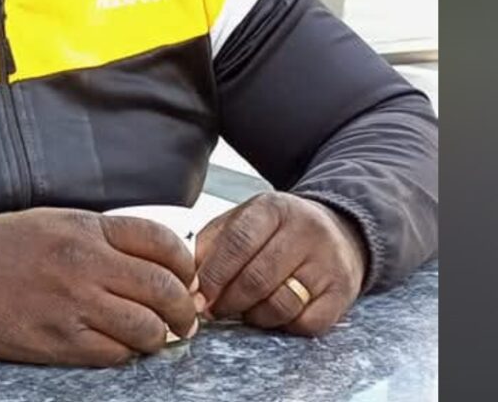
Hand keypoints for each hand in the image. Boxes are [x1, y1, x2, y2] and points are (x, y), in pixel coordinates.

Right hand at [0, 208, 201, 366]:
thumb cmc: (2, 246)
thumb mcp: (57, 222)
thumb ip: (104, 237)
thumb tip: (154, 259)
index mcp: (86, 229)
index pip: (160, 241)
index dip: (184, 262)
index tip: (186, 275)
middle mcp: (85, 264)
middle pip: (163, 288)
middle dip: (184, 308)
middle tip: (184, 315)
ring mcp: (73, 305)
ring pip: (146, 329)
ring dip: (159, 335)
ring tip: (155, 334)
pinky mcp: (59, 341)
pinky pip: (115, 355)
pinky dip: (126, 353)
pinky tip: (119, 344)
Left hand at [195, 193, 368, 335]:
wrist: (338, 230)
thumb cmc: (278, 230)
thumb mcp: (243, 220)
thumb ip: (212, 243)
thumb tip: (190, 281)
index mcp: (273, 208)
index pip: (238, 243)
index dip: (213, 274)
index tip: (196, 295)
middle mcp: (306, 231)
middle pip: (257, 278)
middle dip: (228, 301)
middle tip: (214, 309)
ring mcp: (328, 262)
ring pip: (281, 305)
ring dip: (254, 316)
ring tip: (245, 309)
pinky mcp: (343, 292)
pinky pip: (307, 324)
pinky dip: (285, 326)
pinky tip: (276, 313)